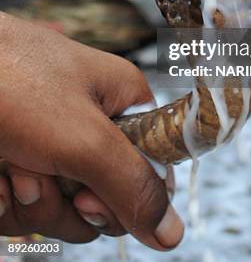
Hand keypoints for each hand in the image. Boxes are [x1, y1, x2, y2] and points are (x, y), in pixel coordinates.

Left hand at [0, 13, 183, 249]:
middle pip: (101, 201)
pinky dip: (4, 197)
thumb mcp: (82, 138)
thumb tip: (173, 232)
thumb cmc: (12, 79)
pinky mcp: (20, 157)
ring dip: (27, 199)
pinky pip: (24, 205)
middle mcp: (92, 126)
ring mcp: (53, 143)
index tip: (88, 200)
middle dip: (62, 202)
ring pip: (58, 209)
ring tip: (8, 162)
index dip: (123, 197)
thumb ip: (131, 184)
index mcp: (123, 105)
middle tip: (39, 175)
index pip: (151, 173)